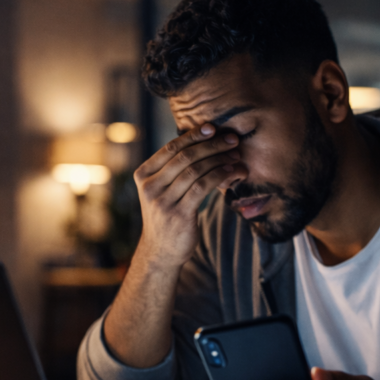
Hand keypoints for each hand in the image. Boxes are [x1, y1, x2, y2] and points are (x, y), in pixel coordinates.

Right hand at [132, 123, 246, 271]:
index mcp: (144, 174)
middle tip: (232, 139)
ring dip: (219, 160)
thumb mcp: (161, 190)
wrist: (160, 252)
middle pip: (185, 157)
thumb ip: (172, 169)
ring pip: (195, 170)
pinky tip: (231, 172)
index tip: (213, 128)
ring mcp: (162, 201)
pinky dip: (219, 176)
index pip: (171, 148)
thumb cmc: (166, 216)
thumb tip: (201, 141)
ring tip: (236, 156)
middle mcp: (150, 186)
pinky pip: (202, 187)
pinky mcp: (178, 214)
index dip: (193, 135)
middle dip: (211, 145)